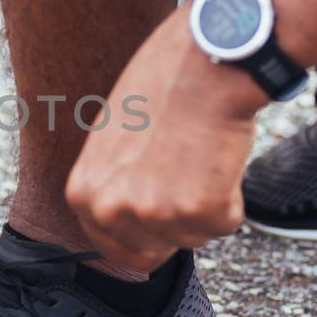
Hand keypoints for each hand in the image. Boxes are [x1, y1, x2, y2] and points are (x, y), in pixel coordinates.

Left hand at [66, 11, 266, 270]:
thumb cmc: (160, 88)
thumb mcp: (111, 141)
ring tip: (199, 155)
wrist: (201, 64)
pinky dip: (232, 197)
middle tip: (186, 176)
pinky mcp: (199, 211)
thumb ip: (113, 185)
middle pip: (155, 251)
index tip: (161, 219)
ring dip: (206, 205)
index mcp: (85, 195)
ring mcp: (155, 214)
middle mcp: (113, 211)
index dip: (144, 235)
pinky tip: (218, 157)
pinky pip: (225, 222)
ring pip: (195, 236)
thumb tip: (125, 218)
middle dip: (176, 224)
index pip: (114, 249)